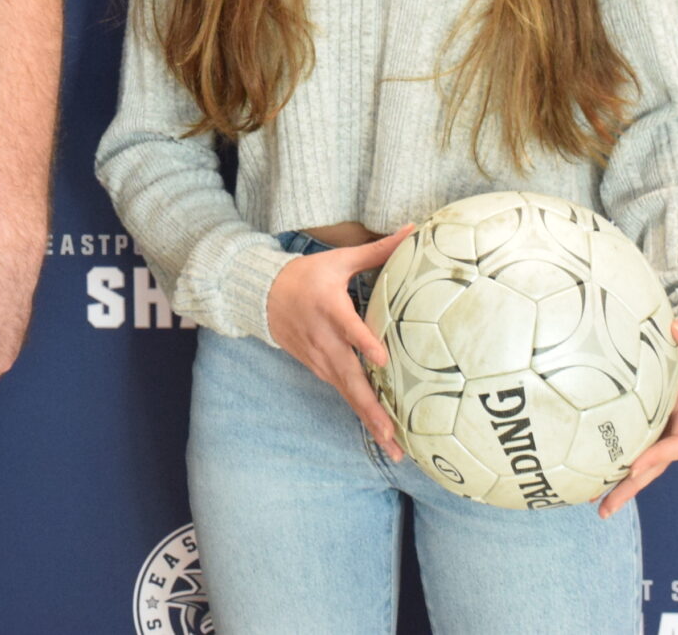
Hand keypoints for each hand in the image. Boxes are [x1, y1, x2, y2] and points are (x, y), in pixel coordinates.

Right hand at [265, 228, 411, 456]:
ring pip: (348, 394)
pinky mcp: (318, 369)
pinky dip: (361, 413)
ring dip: (370, 421)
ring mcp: (319, 359)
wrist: (263, 296)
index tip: (382, 360)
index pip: (349, 328)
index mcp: (330, 308)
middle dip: (372, 408)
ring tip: (395, 447)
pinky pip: (343, 393)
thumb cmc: (307, 275)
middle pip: (350, 378)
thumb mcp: (339, 259)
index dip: (364, 344)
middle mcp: (324, 339)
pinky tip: (380, 432)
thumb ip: (378, 250)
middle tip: (393, 434)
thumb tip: (414, 230)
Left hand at [599, 313, 677, 516]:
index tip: (634, 466)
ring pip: (642, 465)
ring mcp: (661, 432)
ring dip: (620, 486)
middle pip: (656, 466)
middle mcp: (677, 429)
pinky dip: (613, 465)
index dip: (658, 456)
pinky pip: (631, 450)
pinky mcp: (647, 428)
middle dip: (632, 487)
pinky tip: (589, 478)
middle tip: (606, 505)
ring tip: (594, 505)